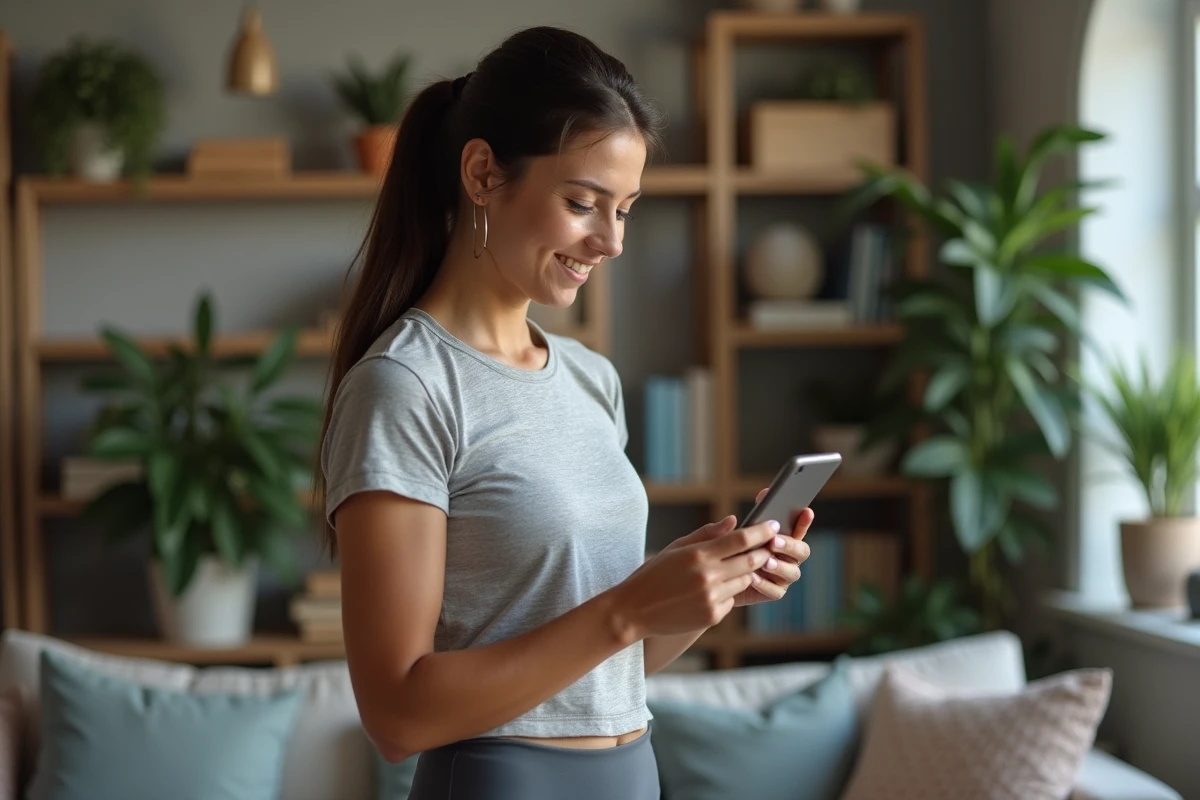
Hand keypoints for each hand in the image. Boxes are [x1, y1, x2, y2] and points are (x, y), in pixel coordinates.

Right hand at [611, 517, 781, 639]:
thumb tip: (734, 522)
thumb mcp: (676, 548)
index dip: (762, 531)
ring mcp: (712, 598)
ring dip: (744, 574)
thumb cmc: (654, 574)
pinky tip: (711, 592)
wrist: (634, 610)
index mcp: (698, 555)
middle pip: (751, 561)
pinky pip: (732, 600)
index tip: (774, 525)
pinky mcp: (712, 616)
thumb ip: (708, 534)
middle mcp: (708, 576)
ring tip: (730, 570)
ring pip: (745, 581)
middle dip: (763, 552)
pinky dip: (729, 593)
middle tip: (768, 546)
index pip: (741, 539)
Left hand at [731, 487, 812, 607]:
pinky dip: (766, 584)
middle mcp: (786, 557)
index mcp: (779, 538)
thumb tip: (732, 519)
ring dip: (780, 566)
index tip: (806, 511)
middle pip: (802, 551)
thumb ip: (725, 528)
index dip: (803, 521)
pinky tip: (753, 578)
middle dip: (790, 545)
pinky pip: (776, 591)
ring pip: (793, 572)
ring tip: (765, 561)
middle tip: (774, 540)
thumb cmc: (720, 554)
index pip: (797, 528)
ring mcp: (782, 576)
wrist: (712, 583)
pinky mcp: (772, 592)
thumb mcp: (719, 538)